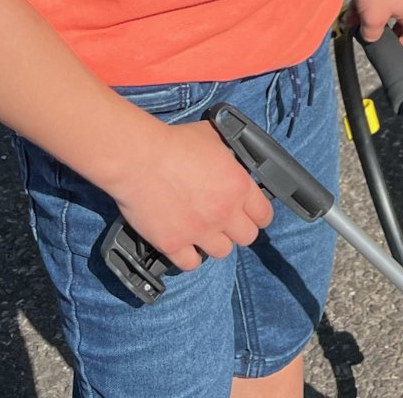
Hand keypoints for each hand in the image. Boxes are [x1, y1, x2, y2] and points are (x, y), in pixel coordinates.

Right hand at [107, 117, 273, 272]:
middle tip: (226, 223)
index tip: (251, 215)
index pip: (264, 215)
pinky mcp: (173, 244)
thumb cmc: (174, 143)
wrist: (138, 158)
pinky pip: (190, 264)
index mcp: (238, 186)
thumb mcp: (215, 139)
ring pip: (222, 252)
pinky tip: (184, 244)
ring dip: (214, 243)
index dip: (258, 215)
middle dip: (238, 230)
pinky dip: (188, 256)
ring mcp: (199, 231)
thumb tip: (234, 157)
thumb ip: (230, 156)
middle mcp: (224, 212)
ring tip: (203, 232)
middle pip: (247, 237)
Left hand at [347, 0, 402, 51]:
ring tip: (352, 21)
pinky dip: (366, 2)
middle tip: (369, 36)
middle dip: (381, 29)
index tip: (390, 51)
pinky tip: (351, 6)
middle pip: (399, 20)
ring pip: (385, 6)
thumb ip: (373, 35)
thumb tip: (370, 36)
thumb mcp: (373, 19)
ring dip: (370, 15)